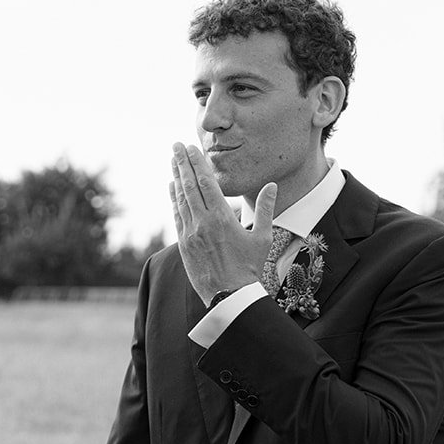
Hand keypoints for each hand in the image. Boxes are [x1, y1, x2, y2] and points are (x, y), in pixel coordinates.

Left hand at [169, 143, 275, 304]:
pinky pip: (177, 215)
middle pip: (189, 186)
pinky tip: (172, 187)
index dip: (197, 163)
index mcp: (222, 218)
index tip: (191, 148)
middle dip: (182, 163)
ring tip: (173, 161)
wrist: (230, 296)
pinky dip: (173, 199)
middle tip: (175, 146)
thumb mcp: (263, 238)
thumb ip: (264, 209)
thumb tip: (271, 185)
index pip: (206, 183)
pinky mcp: (184, 244)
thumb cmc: (250, 268)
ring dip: (176, 177)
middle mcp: (203, 223)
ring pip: (180, 199)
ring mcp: (190, 234)